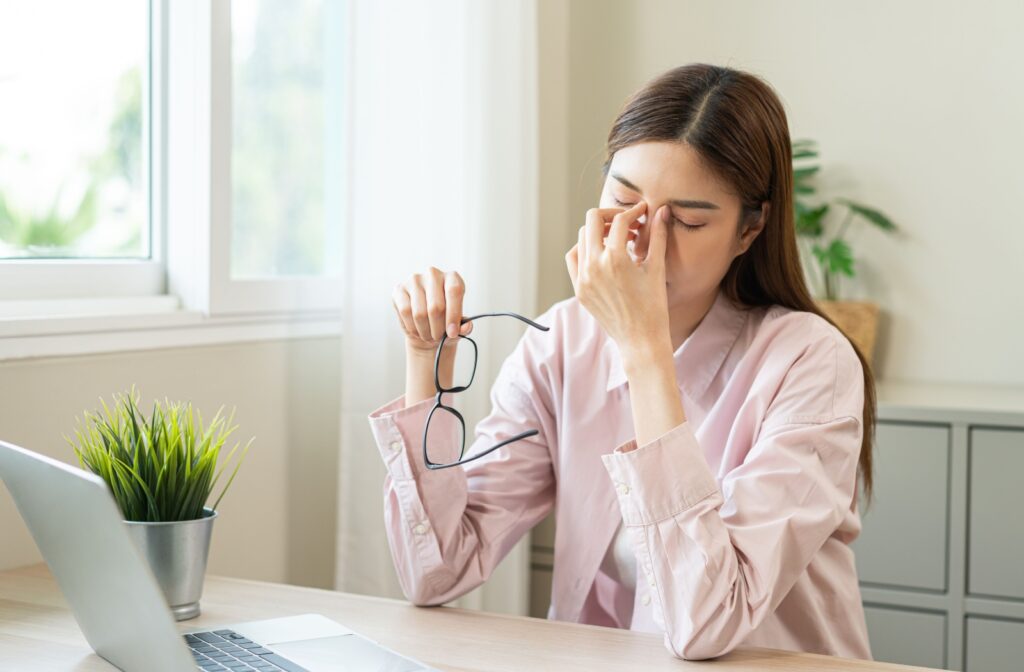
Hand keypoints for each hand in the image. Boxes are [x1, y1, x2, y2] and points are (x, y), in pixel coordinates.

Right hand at [392, 267, 473, 356]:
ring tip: (428, 335)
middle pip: (436, 306)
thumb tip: (467, 327)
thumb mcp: (458, 326)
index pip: (454, 291)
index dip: (454, 315)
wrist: (425, 326)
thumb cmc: (444, 323)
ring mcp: (414, 280)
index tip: (452, 333)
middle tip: (438, 338)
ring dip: (425, 331)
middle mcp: (433, 274)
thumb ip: (464, 327)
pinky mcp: (399, 289)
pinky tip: (417, 330)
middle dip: (438, 329)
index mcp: (452, 277)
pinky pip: (405, 312)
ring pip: (420, 313)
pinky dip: (412, 327)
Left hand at [565, 201, 672, 356]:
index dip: (633, 212)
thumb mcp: (657, 268)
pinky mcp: (579, 289)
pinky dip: (584, 249)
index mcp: (615, 259)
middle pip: (592, 220)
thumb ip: (657, 236)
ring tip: (617, 239)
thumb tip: (662, 210)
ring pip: (581, 238)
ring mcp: (583, 278)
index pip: (619, 221)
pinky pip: (574, 258)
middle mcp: (594, 266)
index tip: (642, 213)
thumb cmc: (653, 306)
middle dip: (611, 215)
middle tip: (627, 222)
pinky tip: (601, 253)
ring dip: (598, 231)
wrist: (640, 340)